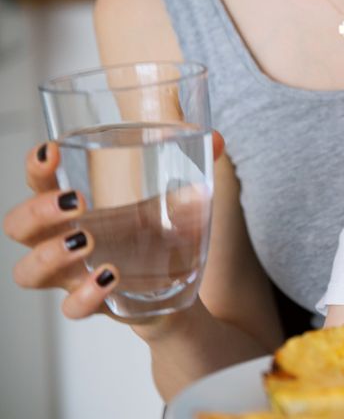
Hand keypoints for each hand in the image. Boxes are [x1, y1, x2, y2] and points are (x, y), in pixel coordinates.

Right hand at [3, 132, 224, 321]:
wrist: (180, 289)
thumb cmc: (160, 235)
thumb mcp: (174, 198)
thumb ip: (196, 165)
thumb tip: (218, 139)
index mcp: (76, 209)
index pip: (38, 184)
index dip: (36, 168)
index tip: (52, 150)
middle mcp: (65, 242)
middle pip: (18, 228)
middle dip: (36, 211)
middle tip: (76, 200)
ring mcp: (74, 276)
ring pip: (29, 273)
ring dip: (51, 254)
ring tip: (88, 240)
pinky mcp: (96, 305)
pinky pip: (71, 309)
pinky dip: (86, 294)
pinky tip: (111, 277)